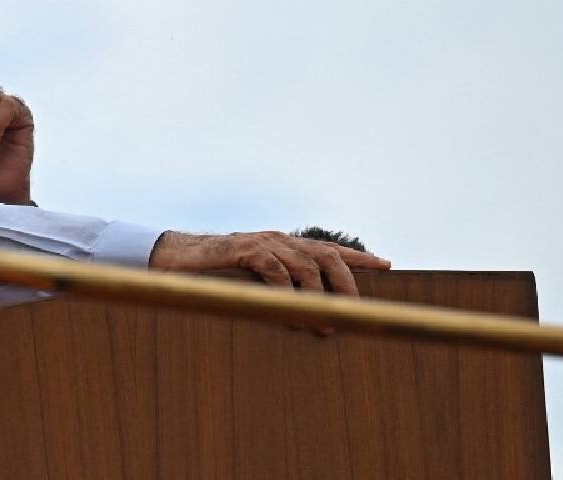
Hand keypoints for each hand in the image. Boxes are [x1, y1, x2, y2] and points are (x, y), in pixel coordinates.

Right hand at [149, 230, 392, 331]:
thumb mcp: (252, 281)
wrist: (175, 258)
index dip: (359, 257)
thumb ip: (278, 290)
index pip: (329, 248)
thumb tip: (307, 317)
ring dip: (319, 297)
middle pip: (327, 255)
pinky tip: (289, 307)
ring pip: (306, 264)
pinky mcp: (243, 249)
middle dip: (347, 283)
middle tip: (354, 311)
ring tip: (324, 324)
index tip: (387, 265)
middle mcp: (278, 239)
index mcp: (284, 245)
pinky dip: (287, 290)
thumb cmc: (215, 274)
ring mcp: (262, 242)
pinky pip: (275, 268)